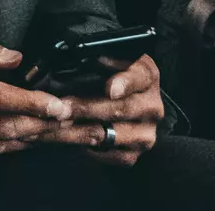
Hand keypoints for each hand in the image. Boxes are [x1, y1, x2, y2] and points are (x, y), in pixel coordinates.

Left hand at [29, 53, 163, 165]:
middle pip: (122, 109)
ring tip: (61, 124)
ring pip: (116, 134)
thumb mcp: (105, 60)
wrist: (123, 100)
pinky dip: (93, 149)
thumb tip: (77, 58)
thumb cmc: (107, 75)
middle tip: (62, 107)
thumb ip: (96, 59)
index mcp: (146, 75)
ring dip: (85, 130)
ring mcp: (148, 130)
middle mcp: (152, 105)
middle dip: (88, 108)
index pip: (139, 77)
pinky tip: (73, 139)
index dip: (124, 83)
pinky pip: (117, 155)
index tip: (110, 89)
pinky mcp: (139, 150)